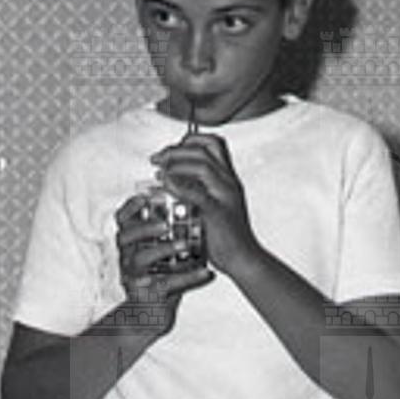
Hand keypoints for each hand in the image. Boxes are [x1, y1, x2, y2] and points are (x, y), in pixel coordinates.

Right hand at [114, 192, 213, 312]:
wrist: (152, 314)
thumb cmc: (160, 275)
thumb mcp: (162, 250)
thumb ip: (169, 229)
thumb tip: (190, 200)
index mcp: (131, 242)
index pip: (123, 219)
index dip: (130, 207)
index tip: (145, 197)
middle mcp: (128, 256)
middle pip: (126, 236)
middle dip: (146, 227)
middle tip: (166, 224)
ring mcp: (135, 275)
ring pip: (142, 258)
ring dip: (165, 248)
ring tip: (186, 244)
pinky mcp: (148, 293)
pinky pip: (167, 283)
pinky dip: (189, 277)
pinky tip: (207, 272)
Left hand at [150, 132, 255, 274]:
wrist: (242, 258)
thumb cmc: (225, 235)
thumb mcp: (212, 204)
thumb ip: (196, 189)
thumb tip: (170, 178)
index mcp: (228, 179)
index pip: (214, 144)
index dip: (189, 140)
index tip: (170, 150)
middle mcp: (229, 183)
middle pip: (205, 150)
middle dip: (176, 150)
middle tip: (157, 159)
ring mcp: (225, 196)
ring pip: (202, 166)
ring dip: (175, 164)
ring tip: (159, 170)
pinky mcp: (217, 212)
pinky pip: (197, 192)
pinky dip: (177, 185)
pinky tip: (164, 185)